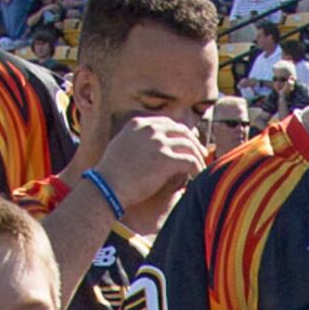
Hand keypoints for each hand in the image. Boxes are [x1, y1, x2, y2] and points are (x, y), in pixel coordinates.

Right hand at [93, 114, 207, 222]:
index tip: (186, 143)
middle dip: (193, 142)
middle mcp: (150, 129)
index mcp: (138, 123)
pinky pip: (190, 161)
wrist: (107, 186)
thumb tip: (147, 149)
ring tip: (201, 166)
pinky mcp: (166, 159)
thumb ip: (135, 141)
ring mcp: (159, 143)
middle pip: (181, 131)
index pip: (167, 123)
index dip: (180, 133)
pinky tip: (199, 175)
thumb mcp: (119, 147)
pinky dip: (198, 167)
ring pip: (188, 145)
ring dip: (197, 156)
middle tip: (200, 153)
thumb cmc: (110, 174)